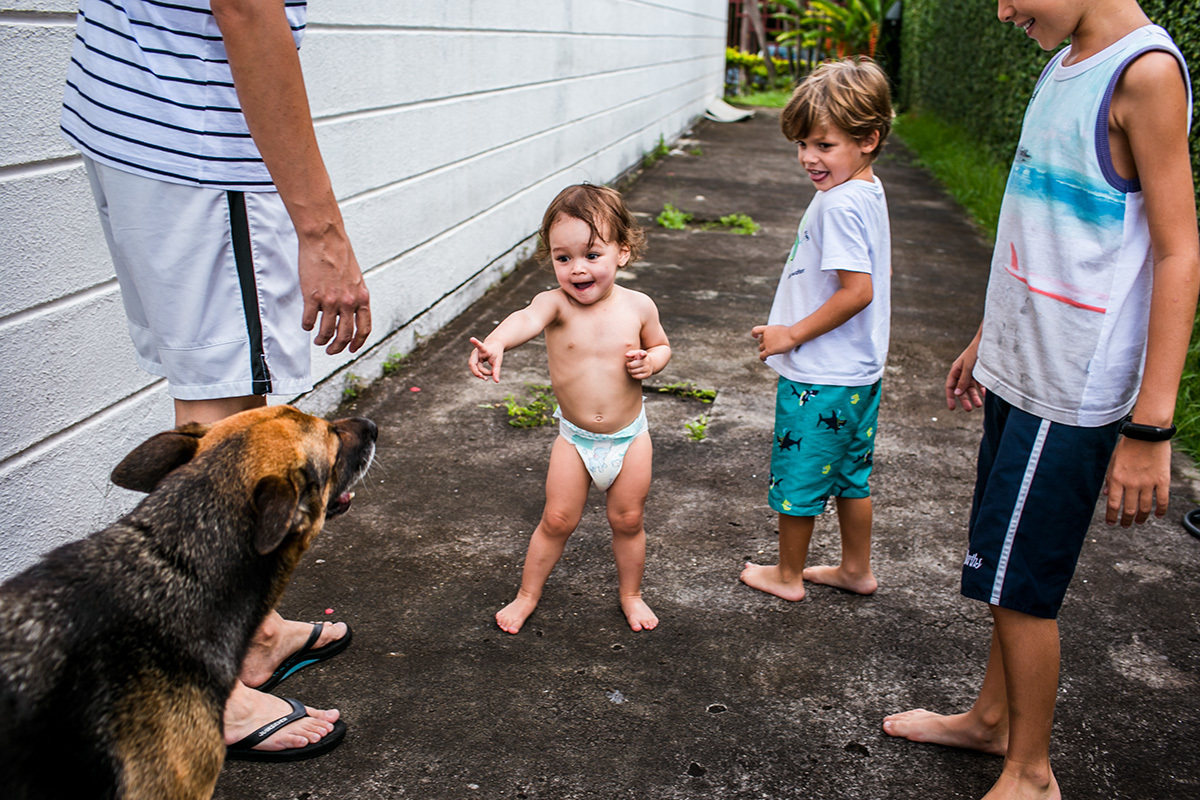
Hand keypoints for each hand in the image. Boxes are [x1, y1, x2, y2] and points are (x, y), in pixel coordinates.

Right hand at [297, 229, 370, 354]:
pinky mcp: (313, 296)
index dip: (358, 343)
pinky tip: (306, 325)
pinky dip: (307, 326)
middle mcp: (348, 302)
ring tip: (318, 340)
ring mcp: (330, 300)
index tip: (351, 349)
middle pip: (345, 335)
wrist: (325, 239)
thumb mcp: (356, 278)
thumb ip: (354, 296)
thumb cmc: (340, 254)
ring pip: (326, 331)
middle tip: (331, 350)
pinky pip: (309, 320)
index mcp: (362, 297)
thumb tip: (349, 313)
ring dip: (321, 340)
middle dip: (337, 347)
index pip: (364, 328)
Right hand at [469, 337, 503, 381]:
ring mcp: (474, 356)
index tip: (472, 338)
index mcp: (484, 349)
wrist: (494, 346)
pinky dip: (480, 373)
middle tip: (485, 378)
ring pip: (474, 367)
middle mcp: (476, 352)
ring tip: (488, 377)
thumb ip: (496, 371)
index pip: (480, 346)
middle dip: (477, 372)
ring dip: (480, 373)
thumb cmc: (496, 352)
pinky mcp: (474, 360)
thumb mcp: (498, 361)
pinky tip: (485, 377)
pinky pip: (475, 368)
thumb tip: (496, 381)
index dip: (476, 343)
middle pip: (472, 364)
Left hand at [626, 349, 652, 380]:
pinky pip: (636, 376)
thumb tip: (626, 355)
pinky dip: (633, 375)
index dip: (642, 354)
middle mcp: (647, 361)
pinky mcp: (647, 375)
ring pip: (633, 371)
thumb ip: (631, 353)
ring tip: (632, 368)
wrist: (651, 363)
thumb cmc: (640, 358)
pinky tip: (635, 372)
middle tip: (629, 364)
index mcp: (644, 354)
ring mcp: (647, 368)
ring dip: (630, 370)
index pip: (643, 354)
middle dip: (628, 365)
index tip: (641, 354)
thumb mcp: (636, 353)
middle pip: (632, 365)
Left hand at [750, 325, 795, 361]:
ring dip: (764, 350)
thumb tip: (775, 337)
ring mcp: (766, 343)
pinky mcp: (769, 350)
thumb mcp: (779, 329)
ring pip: (761, 348)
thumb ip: (774, 332)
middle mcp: (765, 335)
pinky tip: (765, 359)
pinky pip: (762, 356)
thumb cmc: (790, 331)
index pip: (755, 330)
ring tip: (768, 353)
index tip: (756, 337)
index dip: (754, 334)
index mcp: (767, 329)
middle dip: (764, 344)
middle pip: (760, 341)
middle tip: (770, 347)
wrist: (792, 335)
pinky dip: (762, 358)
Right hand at [945, 340, 984, 410]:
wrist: (988, 341)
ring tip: (979, 405)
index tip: (952, 408)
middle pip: (961, 389)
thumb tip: (957, 393)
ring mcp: (972, 372)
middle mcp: (962, 372)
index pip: (950, 386)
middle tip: (969, 409)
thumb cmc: (976, 352)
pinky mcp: (980, 371)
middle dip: (965, 400)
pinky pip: (979, 383)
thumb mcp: (968, 367)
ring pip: (971, 388)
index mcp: (956, 370)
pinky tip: (985, 395)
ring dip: (974, 396)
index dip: (950, 397)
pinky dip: (982, 390)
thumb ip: (963, 381)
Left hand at [1104, 437, 1170, 525]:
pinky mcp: (1162, 480)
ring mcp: (1148, 483)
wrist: (1147, 433)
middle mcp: (1132, 484)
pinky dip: (1161, 510)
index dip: (1111, 517)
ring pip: (1145, 508)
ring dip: (1142, 518)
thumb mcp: (1113, 461)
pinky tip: (1158, 515)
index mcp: (1117, 479)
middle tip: (1126, 525)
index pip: (1113, 505)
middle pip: (1129, 510)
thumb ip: (1110, 479)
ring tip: (1139, 522)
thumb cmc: (1128, 446)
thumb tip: (1107, 495)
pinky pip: (1163, 500)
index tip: (1111, 523)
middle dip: (1126, 520)